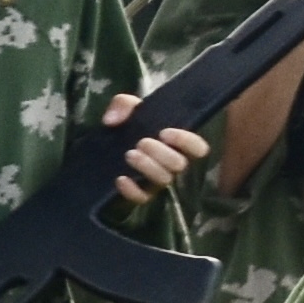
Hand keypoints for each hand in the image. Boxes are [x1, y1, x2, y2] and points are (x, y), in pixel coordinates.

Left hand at [106, 90, 203, 211]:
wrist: (106, 147)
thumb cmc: (126, 126)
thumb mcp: (126, 108)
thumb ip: (123, 104)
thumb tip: (112, 120)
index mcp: (175, 143)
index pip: (197, 148)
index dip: (187, 141)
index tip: (165, 132)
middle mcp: (170, 163)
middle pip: (179, 165)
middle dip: (162, 153)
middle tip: (141, 143)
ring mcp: (156, 180)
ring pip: (164, 180)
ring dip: (148, 167)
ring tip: (129, 154)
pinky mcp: (140, 193)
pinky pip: (142, 198)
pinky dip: (132, 190)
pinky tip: (120, 178)